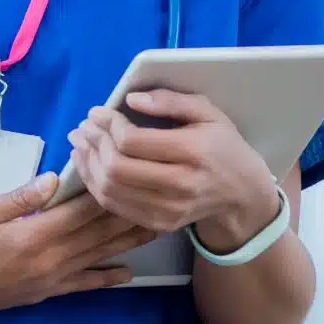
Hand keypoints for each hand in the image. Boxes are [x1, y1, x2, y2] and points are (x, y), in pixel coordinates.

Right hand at [0, 172, 154, 323]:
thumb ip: (19, 198)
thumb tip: (55, 180)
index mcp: (33, 235)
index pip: (81, 210)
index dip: (106, 189)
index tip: (125, 169)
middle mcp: (51, 260)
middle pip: (100, 234)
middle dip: (129, 213)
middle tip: (158, 195)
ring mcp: (52, 279)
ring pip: (99, 257)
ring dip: (128, 241)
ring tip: (157, 225)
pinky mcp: (46, 292)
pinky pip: (85, 284)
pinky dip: (108, 277)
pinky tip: (127, 271)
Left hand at [68, 90, 281, 252]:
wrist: (243, 194)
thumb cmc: (222, 146)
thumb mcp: (207, 113)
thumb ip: (171, 101)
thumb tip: (131, 99)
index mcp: (194, 152)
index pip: (133, 141)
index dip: (107, 125)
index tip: (97, 112)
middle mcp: (181, 185)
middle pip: (116, 167)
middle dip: (93, 143)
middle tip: (83, 127)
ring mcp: (169, 210)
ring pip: (110, 190)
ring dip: (87, 164)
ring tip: (79, 144)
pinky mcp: (159, 224)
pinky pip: (115, 207)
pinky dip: (94, 185)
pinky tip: (89, 166)